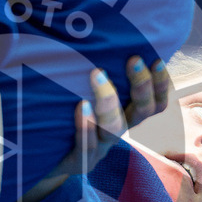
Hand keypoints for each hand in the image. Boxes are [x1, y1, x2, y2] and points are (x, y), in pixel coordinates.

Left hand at [21, 56, 169, 201]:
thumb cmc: (64, 122)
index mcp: (123, 117)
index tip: (155, 59)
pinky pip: (86, 146)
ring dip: (109, 100)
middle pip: (141, 113)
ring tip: (97, 74)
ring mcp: (99, 150)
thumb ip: (95, 78)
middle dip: (141, 86)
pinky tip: (81, 106)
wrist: (42, 163)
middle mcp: (116, 133)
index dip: (160, 85)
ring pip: (114, 128)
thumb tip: (98, 39)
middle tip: (133, 59)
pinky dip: (85, 125)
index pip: (154, 104)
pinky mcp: (79, 162)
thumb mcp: (84, 98)